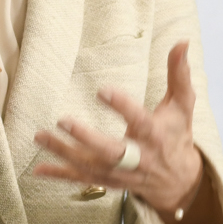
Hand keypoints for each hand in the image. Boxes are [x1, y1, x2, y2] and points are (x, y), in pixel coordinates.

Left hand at [35, 41, 213, 223]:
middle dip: (87, 138)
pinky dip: (61, 175)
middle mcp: (138, 157)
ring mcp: (122, 173)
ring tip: (40, 136)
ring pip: (91, 166)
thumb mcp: (183, 104)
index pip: (139, 120)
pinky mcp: (109, 182)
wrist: (179, 181)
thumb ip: (179, 74)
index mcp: (155, 135)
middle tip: (63, 120)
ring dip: (64, 153)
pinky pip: (83, 179)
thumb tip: (182, 42)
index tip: (102, 90)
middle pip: (112, 151)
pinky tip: (39, 169)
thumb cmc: (177, 134)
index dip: (122, 106)